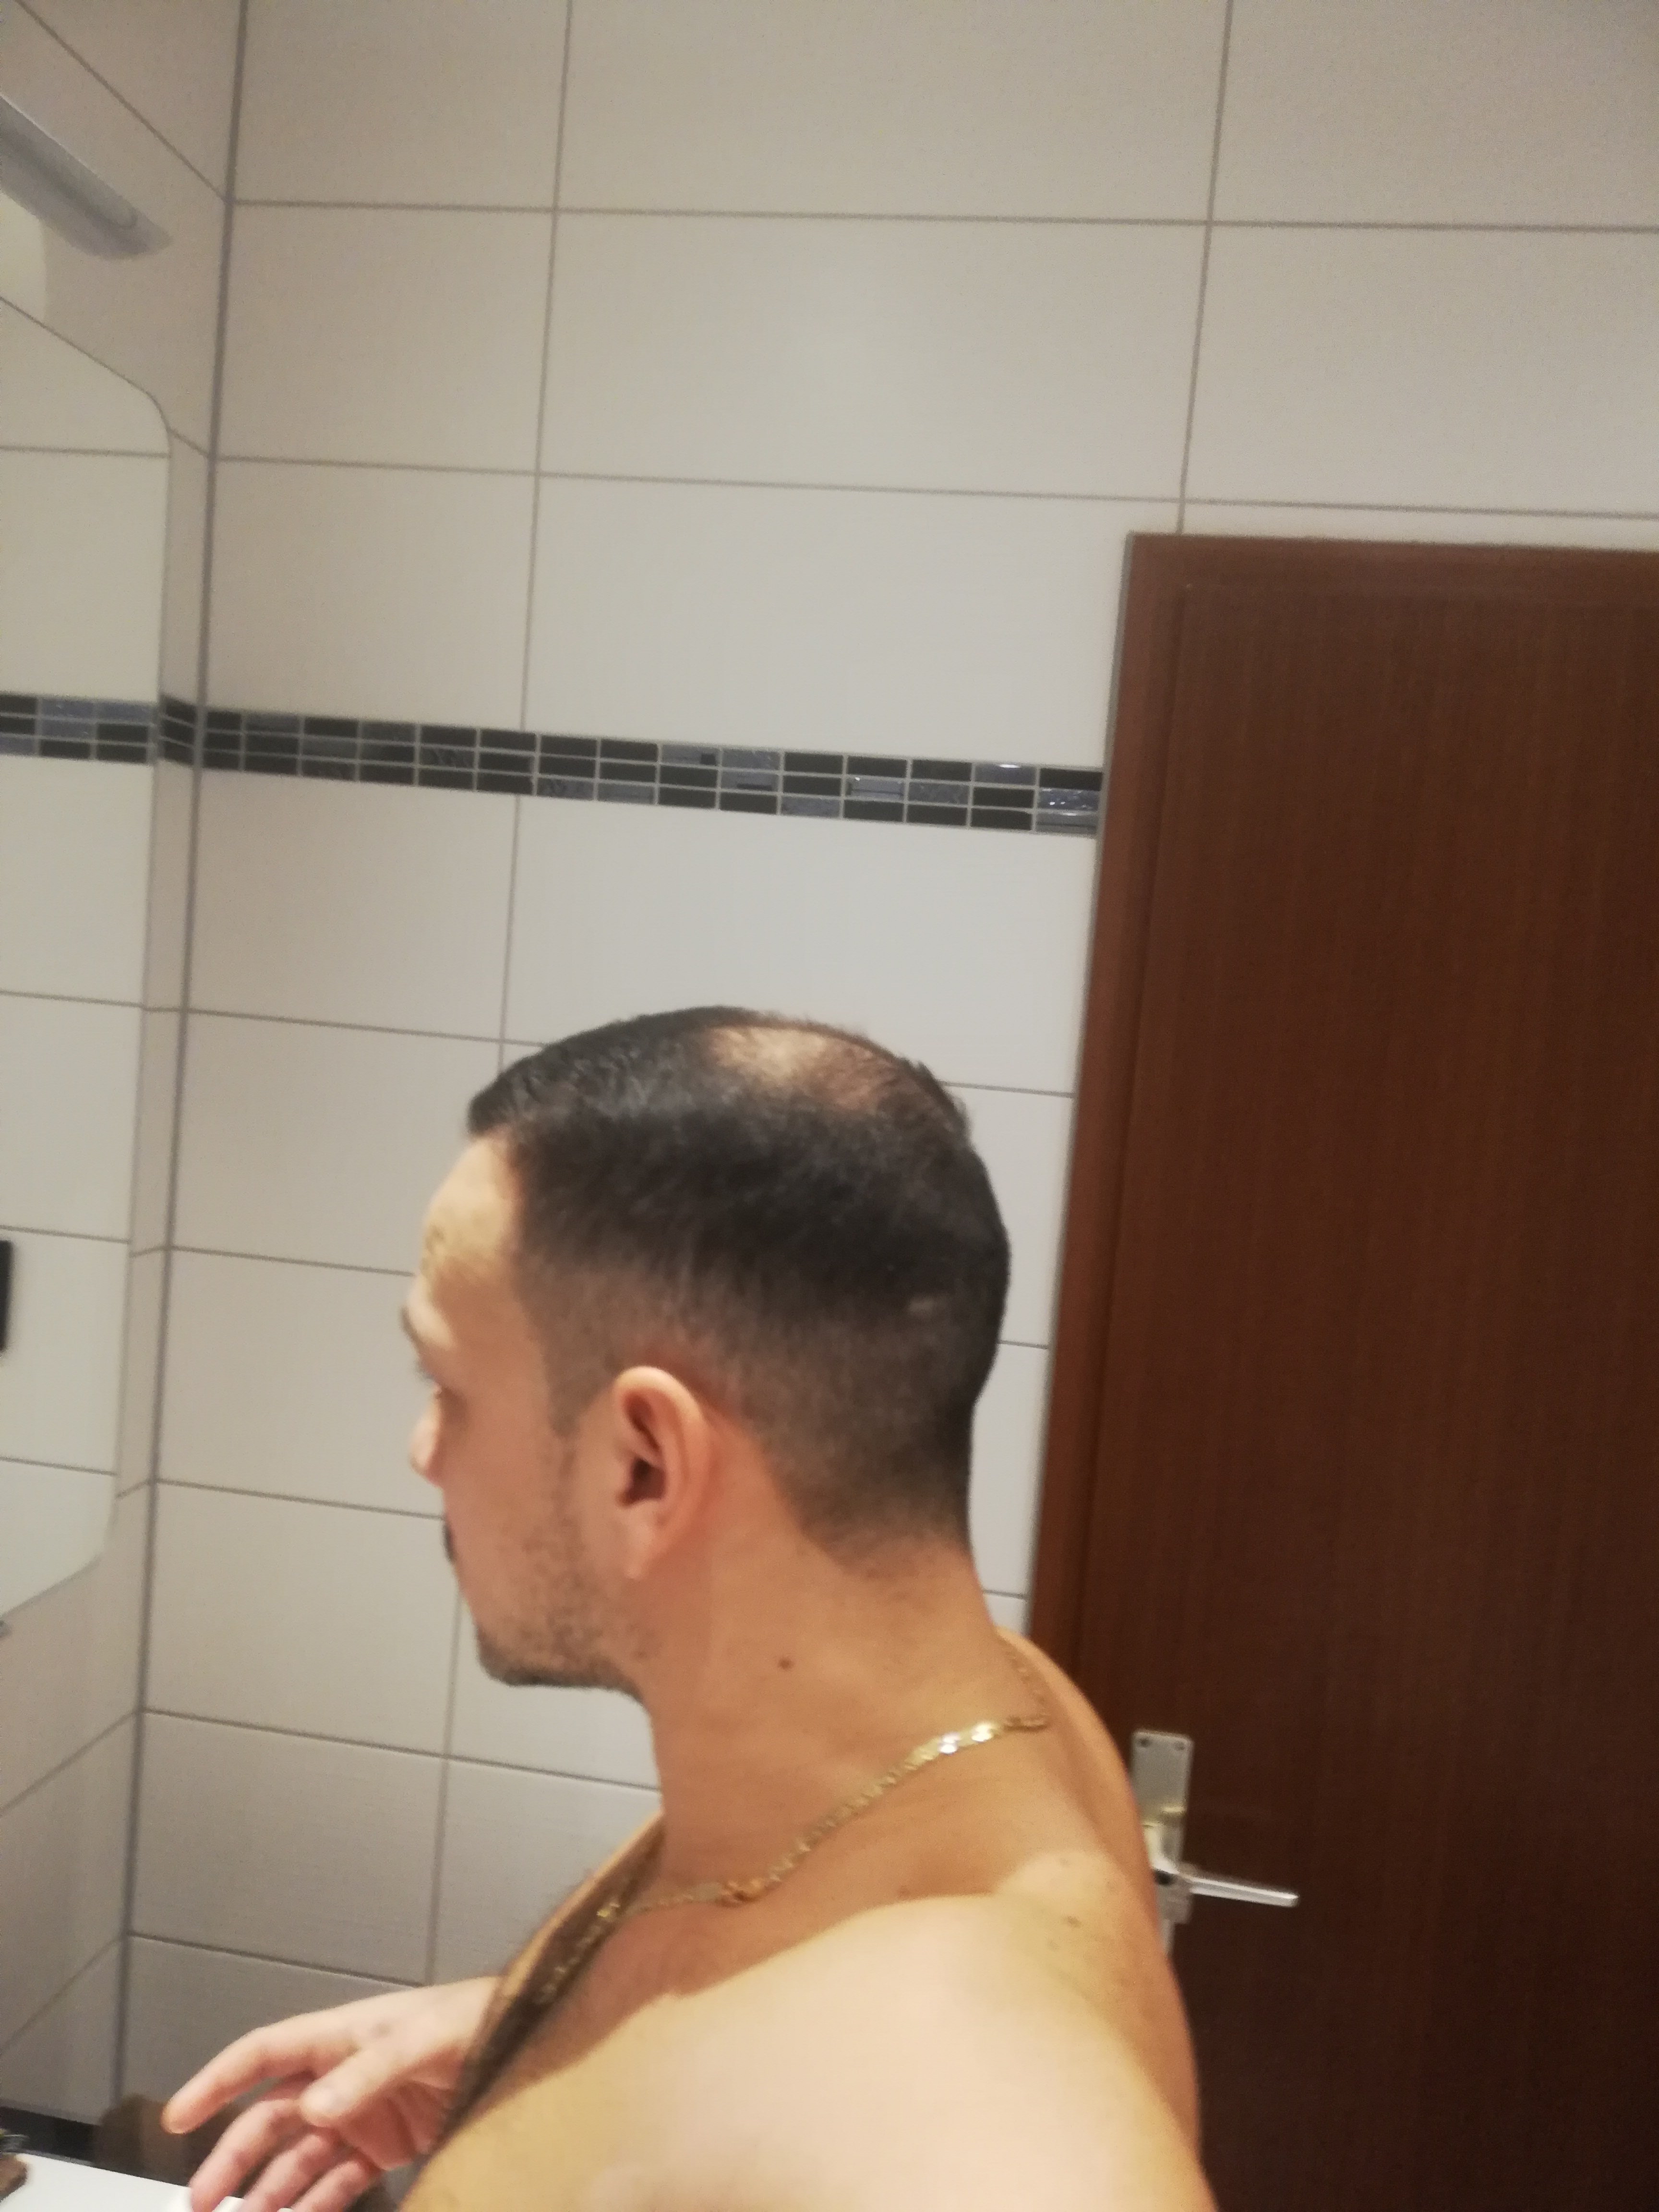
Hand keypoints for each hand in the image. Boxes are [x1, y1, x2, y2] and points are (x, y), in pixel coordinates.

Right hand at [162, 1978, 496, 2211]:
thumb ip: (367, 2073)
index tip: (177, 2118)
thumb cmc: (469, 2022)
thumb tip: (311, 2111)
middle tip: (199, 2203)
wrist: (519, 2044)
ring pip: (297, 2158)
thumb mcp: (419, 2040)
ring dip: (267, 2193)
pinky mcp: (384, 2147)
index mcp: (338, 2038)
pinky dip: (312, 2207)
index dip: (219, 2081)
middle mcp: (338, 2078)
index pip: (264, 2054)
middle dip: (233, 2158)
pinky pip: (336, 2182)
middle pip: (271, 2118)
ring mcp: (359, 2114)